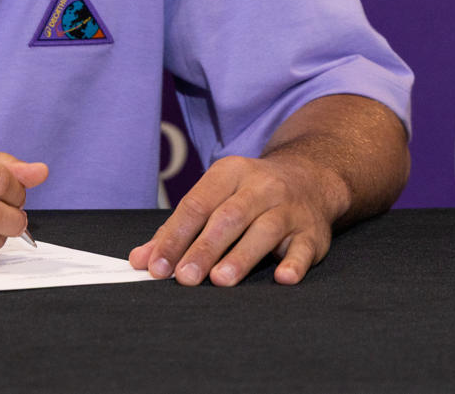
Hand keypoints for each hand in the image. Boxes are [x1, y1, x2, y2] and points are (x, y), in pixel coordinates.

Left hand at [128, 151, 346, 286]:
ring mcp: (289, 209)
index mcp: (229, 173)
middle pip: (228, 218)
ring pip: (264, 230)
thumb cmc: (248, 195)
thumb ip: (179, 228)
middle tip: (184, 278)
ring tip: (220, 280)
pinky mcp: (313, 233)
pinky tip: (283, 278)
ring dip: (241, 256)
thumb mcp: (214, 196)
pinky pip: (304, 248)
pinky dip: (294, 263)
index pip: (196, 205)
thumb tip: (142, 259)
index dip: (174, 237)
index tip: (156, 266)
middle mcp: (260, 187)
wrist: (310, 178)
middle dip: (204, 249)